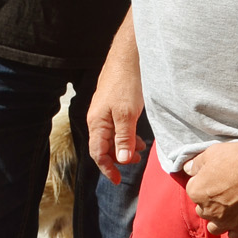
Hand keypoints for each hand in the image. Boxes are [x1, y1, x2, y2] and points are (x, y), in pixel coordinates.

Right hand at [89, 24, 143, 183]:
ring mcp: (104, 112)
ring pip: (111, 138)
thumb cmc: (126, 83)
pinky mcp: (113, 106)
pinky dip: (127, 135)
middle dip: (118, 158)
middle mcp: (97, 120)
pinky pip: (116, 128)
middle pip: (103, 148)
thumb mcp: (127, 114)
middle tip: (136, 161)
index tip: (118, 180)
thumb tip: (122, 161)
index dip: (107, 169)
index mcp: (97, 123)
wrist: (128, 57)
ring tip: (140, 149)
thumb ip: (124, 138)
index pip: (98, 153)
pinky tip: (137, 135)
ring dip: (124, 147)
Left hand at [183, 142, 237, 237]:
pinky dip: (235, 228)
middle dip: (210, 203)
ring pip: (215, 227)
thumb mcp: (213, 152)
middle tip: (225, 192)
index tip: (215, 178)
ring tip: (231, 208)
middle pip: (203, 210)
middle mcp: (208, 210)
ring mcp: (225, 222)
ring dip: (219, 219)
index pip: (193, 190)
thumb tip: (188, 168)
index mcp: (197, 192)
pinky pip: (233, 235)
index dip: (204, 183)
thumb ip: (197, 163)